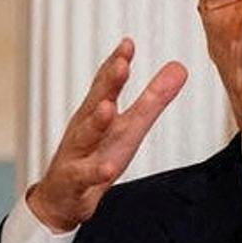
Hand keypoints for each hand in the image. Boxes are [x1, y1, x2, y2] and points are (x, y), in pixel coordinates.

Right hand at [27, 38, 187, 232]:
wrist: (62, 198)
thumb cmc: (96, 156)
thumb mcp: (129, 127)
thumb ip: (153, 99)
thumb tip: (180, 67)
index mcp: (97, 113)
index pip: (105, 84)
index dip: (116, 63)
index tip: (128, 44)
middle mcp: (84, 129)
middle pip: (95, 102)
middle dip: (108, 83)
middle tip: (121, 64)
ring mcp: (77, 154)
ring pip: (85, 136)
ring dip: (97, 121)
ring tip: (109, 108)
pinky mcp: (75, 183)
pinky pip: (84, 176)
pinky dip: (95, 172)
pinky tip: (108, 168)